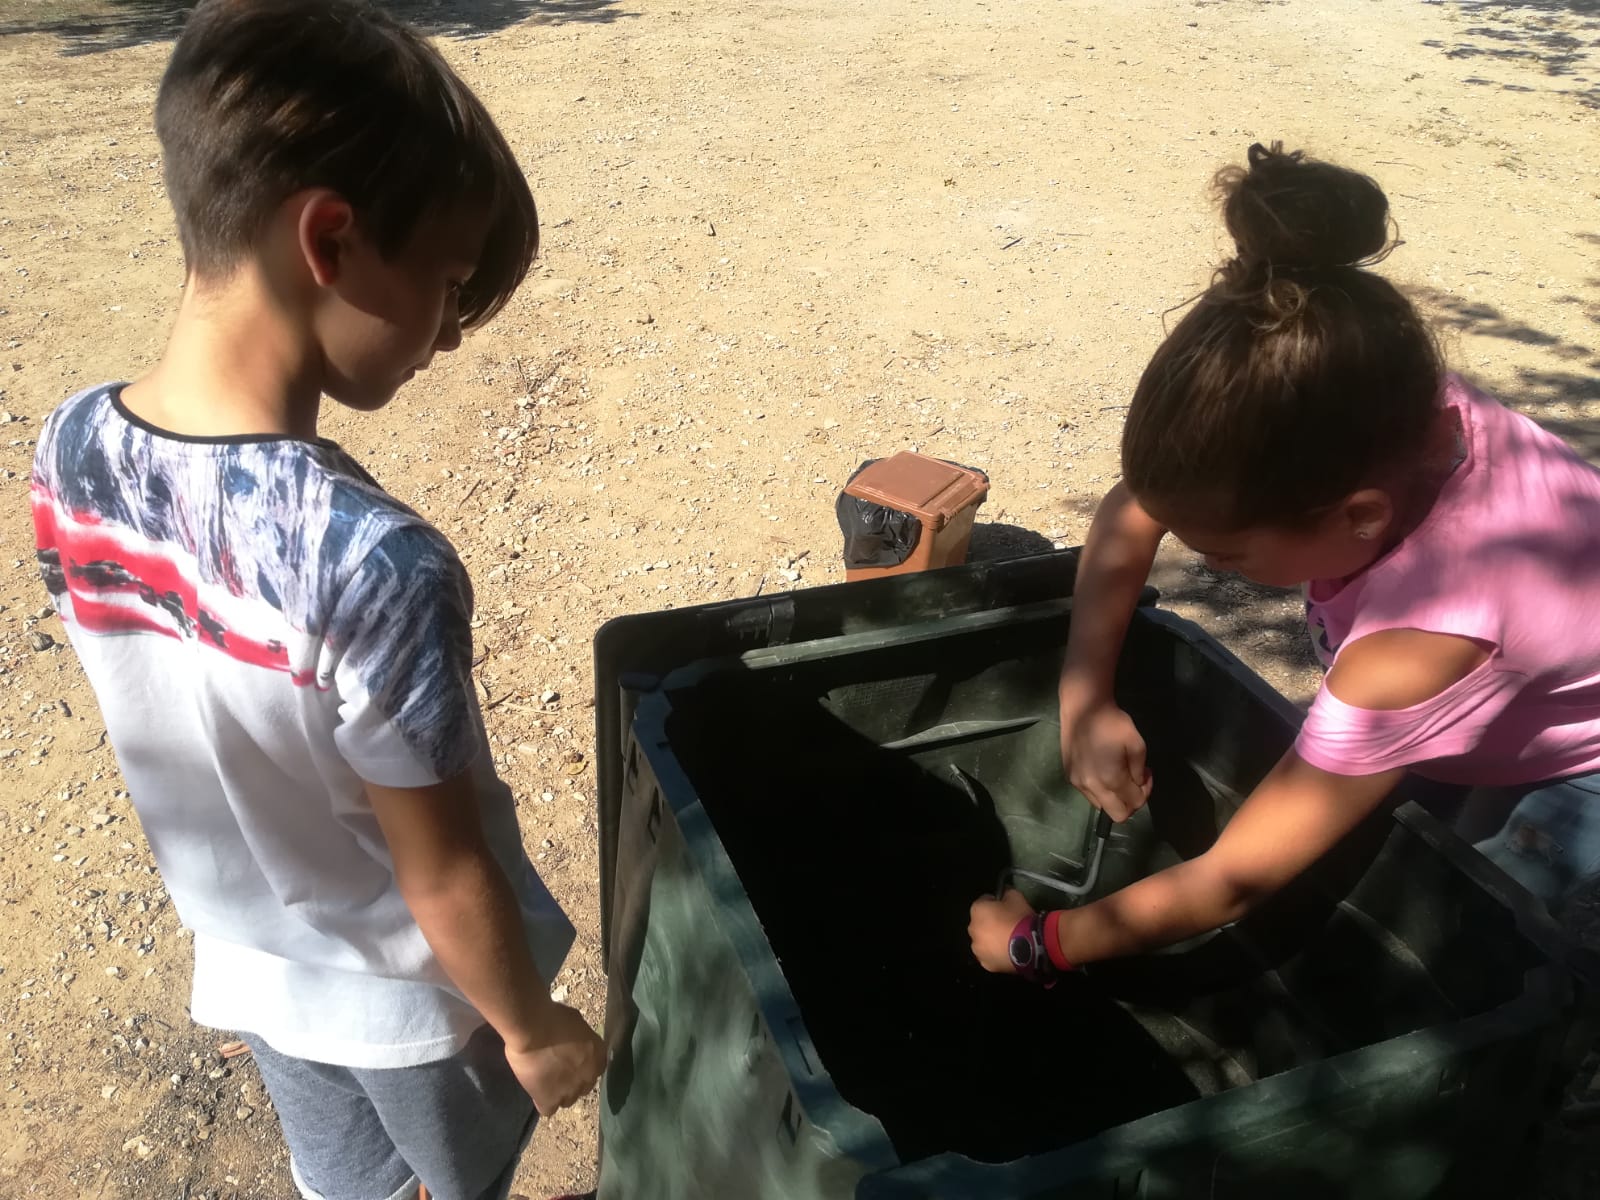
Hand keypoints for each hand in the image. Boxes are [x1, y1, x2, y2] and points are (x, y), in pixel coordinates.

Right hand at [503, 1002, 606, 1115]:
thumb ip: (579, 1037)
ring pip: (568, 1101)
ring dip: (559, 1093)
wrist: (534, 1029)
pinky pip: (549, 1109)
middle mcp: (589, 1076)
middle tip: (556, 1071)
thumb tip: (573, 1040)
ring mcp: (571, 1091)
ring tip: (545, 1081)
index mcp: (598, 1054)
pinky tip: (536, 1091)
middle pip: (584, 1087)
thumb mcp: (576, 1022)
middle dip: (572, 1081)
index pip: (595, 1069)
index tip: (571, 1061)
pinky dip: (543, 1102)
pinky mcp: (550, 1100)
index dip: (582, 1066)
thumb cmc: (553, 1016)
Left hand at [968, 888, 1034, 973]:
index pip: (984, 902)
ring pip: (984, 941)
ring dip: (992, 939)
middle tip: (1008, 924)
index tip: (1006, 906)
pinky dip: (996, 953)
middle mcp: (972, 929)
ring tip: (1008, 940)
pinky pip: (990, 955)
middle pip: (981, 923)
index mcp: (977, 910)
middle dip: (991, 922)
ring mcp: (978, 949)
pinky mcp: (986, 964)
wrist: (1031, 946)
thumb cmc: (1020, 918)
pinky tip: (1009, 951)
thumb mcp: (1016, 896)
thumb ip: (1006, 892)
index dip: (995, 903)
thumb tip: (1005, 893)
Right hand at [1059, 696, 1151, 822]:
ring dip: (1115, 797)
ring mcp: (1078, 783)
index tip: (1146, 774)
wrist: (1083, 708)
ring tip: (1118, 775)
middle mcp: (1093, 787)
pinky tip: (1102, 770)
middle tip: (1134, 783)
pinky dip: (1101, 790)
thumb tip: (1138, 783)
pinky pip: (1090, 795)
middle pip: (1118, 815)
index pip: (1135, 803)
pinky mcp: (1070, 777)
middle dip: (1131, 803)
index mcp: (1112, 779)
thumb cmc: (1112, 723)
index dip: (1146, 791)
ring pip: (1103, 806)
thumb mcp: (1137, 743)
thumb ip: (1140, 770)